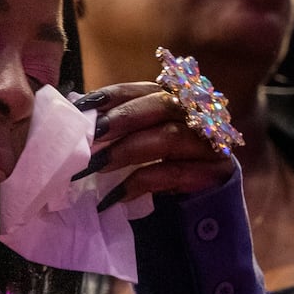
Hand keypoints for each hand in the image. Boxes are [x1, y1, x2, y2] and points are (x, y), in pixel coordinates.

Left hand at [74, 82, 236, 206]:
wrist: (210, 204)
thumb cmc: (170, 166)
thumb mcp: (145, 140)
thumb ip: (122, 127)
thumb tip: (79, 119)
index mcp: (177, 100)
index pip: (144, 89)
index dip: (114, 95)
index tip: (83, 106)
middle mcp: (198, 115)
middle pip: (161, 105)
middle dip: (122, 118)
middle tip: (91, 136)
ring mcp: (210, 143)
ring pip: (169, 137)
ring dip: (127, 150)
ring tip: (96, 166)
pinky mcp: (214, 173)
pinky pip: (175, 174)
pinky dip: (142, 182)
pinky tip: (117, 195)